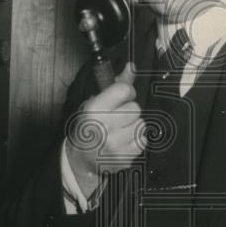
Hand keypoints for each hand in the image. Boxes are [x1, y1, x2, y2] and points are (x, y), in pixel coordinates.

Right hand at [65, 62, 145, 198]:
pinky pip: (143, 140)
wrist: (82, 159)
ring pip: (141, 124)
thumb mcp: (95, 103)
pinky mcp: (125, 157)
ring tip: (119, 131)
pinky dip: (136, 140)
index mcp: (94, 110)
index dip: (126, 93)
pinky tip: (123, 141)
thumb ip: (116, 85)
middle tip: (117, 118)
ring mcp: (116, 144)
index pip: (125, 90)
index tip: (121, 98)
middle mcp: (104, 126)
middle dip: (129, 112)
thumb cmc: (88, 127)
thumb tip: (131, 67)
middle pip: (135, 108)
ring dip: (133, 126)